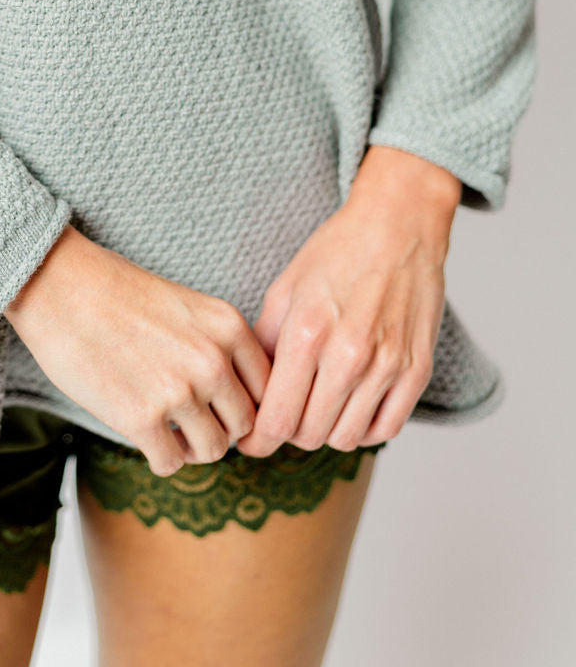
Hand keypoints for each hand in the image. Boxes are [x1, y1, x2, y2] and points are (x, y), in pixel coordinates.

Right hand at [4, 223, 272, 477]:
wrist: (60, 286)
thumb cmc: (118, 294)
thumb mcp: (189, 307)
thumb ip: (220, 347)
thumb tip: (239, 402)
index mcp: (228, 326)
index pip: (269, 388)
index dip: (248, 403)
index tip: (226, 407)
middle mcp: (212, 360)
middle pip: (246, 424)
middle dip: (222, 428)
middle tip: (193, 422)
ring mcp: (178, 390)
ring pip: (215, 450)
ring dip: (193, 447)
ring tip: (170, 431)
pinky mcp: (141, 418)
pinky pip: (172, 464)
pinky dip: (161, 458)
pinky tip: (145, 436)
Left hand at [235, 144, 459, 456]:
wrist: (399, 226)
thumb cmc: (337, 253)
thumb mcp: (284, 290)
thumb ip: (265, 346)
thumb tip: (249, 395)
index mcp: (308, 334)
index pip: (277, 420)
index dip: (258, 441)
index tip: (251, 440)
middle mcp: (350, 355)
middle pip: (310, 436)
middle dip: (289, 433)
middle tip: (284, 415)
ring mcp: (388, 365)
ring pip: (346, 438)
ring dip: (326, 431)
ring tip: (317, 405)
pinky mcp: (417, 370)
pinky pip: (386, 429)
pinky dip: (364, 428)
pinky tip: (351, 405)